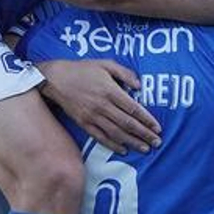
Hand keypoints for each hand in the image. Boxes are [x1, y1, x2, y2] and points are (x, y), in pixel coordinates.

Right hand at [35, 59, 160, 154]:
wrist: (55, 79)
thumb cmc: (82, 69)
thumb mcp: (105, 63)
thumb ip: (124, 73)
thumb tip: (139, 85)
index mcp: (110, 91)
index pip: (134, 109)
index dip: (147, 120)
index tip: (158, 128)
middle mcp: (103, 106)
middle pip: (128, 124)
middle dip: (144, 134)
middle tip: (157, 142)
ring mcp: (92, 116)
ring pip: (116, 133)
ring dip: (132, 142)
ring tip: (145, 149)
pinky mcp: (83, 123)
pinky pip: (100, 137)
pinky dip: (112, 145)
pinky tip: (123, 150)